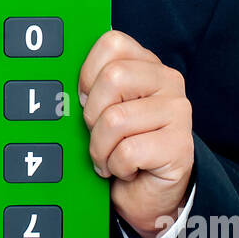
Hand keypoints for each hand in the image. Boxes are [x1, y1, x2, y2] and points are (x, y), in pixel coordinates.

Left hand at [78, 29, 194, 237]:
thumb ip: (90, 86)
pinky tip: (126, 170)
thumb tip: (59, 76)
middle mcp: (168, 81)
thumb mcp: (101, 109)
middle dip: (92, 113)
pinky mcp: (180, 145)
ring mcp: (179, 111)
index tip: (86, 100)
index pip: (112, 43)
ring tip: (110, 156)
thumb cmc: (119, 147)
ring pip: (115, 119)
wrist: (146, 194)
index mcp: (147, 64)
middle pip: (113, 77)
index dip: (88, 74)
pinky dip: (116, 167)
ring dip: (101, 148)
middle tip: (99, 133)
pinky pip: (128, 152)